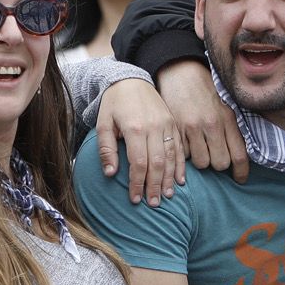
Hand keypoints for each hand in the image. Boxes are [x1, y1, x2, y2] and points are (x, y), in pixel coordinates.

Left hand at [95, 78, 184, 205]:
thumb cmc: (114, 104)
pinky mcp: (173, 123)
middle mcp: (154, 127)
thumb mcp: (103, 123)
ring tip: (167, 196)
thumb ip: (106, 149)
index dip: (138, 183)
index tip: (135, 199)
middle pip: (157, 163)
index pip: (138, 163)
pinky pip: (180, 148)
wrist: (131, 80)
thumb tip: (110, 174)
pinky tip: (180, 181)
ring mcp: (166, 125)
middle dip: (155, 186)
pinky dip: (181, 166)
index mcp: (135, 128)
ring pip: (171, 157)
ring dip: (169, 179)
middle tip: (153, 204)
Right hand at [159, 60, 247, 184]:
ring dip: (201, 159)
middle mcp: (212, 124)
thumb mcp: (224, 106)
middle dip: (217, 164)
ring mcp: (193, 127)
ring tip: (198, 148)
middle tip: (213, 155)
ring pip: (201, 162)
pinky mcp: (177, 129)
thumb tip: (238, 157)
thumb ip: (231, 129)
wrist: (180, 72)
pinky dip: (185, 152)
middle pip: (220, 163)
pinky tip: (185, 141)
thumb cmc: (204, 91)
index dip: (241, 172)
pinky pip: (184, 154)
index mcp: (227, 118)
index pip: (239, 155)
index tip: (240, 179)